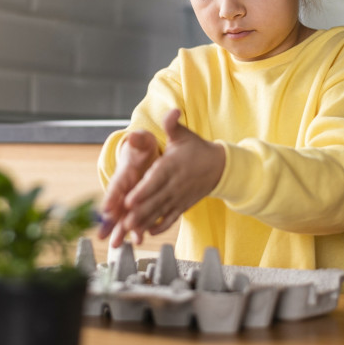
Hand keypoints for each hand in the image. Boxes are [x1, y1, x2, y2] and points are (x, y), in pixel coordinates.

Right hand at [97, 128, 159, 242]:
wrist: (146, 153)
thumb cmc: (142, 148)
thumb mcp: (142, 141)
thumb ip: (138, 140)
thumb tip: (133, 136)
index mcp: (123, 174)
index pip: (115, 187)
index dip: (111, 198)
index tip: (106, 209)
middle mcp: (124, 189)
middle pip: (115, 208)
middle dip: (109, 223)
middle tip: (103, 236)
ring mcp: (130, 199)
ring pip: (123, 217)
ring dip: (120, 231)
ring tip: (116, 245)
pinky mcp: (139, 204)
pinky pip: (138, 219)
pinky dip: (137, 230)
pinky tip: (138, 240)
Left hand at [118, 109, 223, 245]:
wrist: (219, 167)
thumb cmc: (196, 149)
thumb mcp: (184, 135)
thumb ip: (173, 124)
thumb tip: (172, 111)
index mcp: (171, 166)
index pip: (155, 180)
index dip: (142, 191)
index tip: (128, 200)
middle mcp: (174, 184)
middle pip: (155, 200)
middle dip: (139, 212)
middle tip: (124, 223)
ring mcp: (179, 197)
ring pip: (160, 212)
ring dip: (146, 222)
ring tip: (132, 231)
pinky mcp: (183, 206)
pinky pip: (171, 219)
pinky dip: (161, 227)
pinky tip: (149, 233)